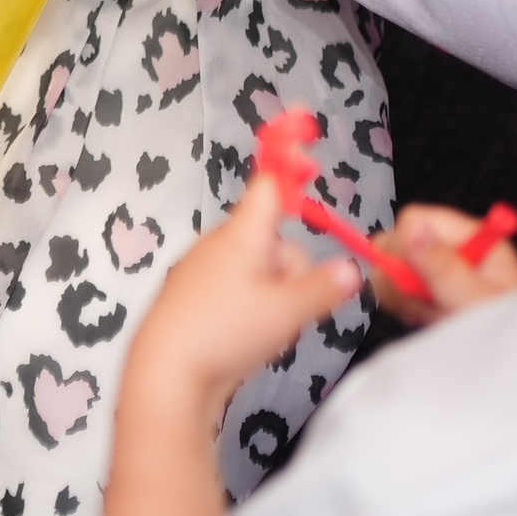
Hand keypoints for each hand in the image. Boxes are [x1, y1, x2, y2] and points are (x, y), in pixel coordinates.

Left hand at [106, 175, 359, 515]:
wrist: (166, 374)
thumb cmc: (224, 332)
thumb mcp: (286, 310)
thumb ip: (323, 288)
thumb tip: (350, 269)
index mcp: (241, 234)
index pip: (269, 186)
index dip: (289, 164)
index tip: (304, 140)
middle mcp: (219, 245)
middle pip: (275, 241)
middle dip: (292, 269)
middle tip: (287, 307)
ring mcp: (205, 272)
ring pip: (260, 273)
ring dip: (275, 297)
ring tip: (263, 331)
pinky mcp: (197, 301)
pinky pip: (241, 295)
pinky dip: (253, 313)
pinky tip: (246, 342)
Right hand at [366, 203, 516, 328]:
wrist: (512, 362)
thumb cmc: (506, 331)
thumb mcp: (477, 301)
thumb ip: (444, 267)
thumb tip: (415, 229)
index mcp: (471, 237)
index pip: (415, 219)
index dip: (404, 248)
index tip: (411, 279)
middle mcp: (452, 246)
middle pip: (397, 242)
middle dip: (403, 278)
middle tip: (426, 303)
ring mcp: (437, 265)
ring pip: (391, 266)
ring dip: (404, 296)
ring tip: (433, 315)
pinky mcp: (426, 285)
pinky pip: (393, 286)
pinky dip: (404, 306)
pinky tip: (428, 318)